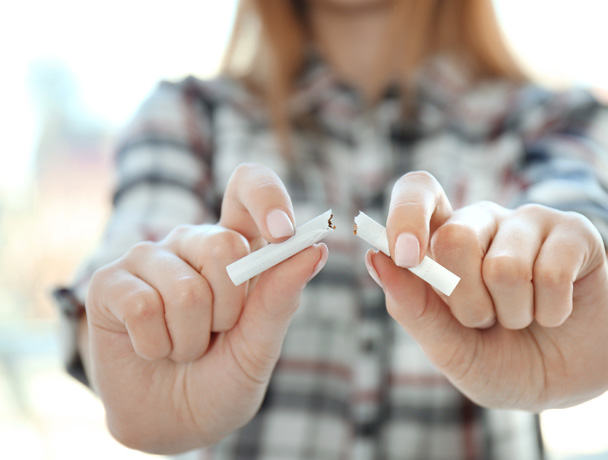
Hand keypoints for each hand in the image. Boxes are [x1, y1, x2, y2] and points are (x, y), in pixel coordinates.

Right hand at [85, 163, 327, 452]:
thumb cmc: (224, 377)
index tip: (283, 232)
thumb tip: (314, 248)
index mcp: (236, 245)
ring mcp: (148, 258)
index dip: (266, 197)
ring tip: (183, 348)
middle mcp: (192, 242)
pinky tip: (152, 350)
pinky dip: (156, 345)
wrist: (174, 423)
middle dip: (230, 310)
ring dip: (191, 340)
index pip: (249, 186)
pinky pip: (143, 306)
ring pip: (185, 290)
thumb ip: (281, 296)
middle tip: (217, 333)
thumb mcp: (261, 344)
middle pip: (224, 246)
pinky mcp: (109, 282)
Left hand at [366, 171, 607, 411]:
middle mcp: (482, 221)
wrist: (560, 384)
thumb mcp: (447, 346)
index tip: (405, 256)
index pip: (417, 190)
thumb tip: (375, 258)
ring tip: (521, 318)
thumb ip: (412, 306)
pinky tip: (554, 312)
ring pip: (505, 267)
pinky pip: (552, 273)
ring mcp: (529, 222)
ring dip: (512, 314)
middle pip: (455, 237)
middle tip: (483, 321)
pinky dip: (551, 311)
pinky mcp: (575, 233)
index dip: (407, 214)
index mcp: (442, 238)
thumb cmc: (496, 358)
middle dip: (466, 303)